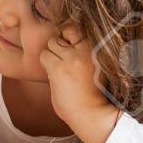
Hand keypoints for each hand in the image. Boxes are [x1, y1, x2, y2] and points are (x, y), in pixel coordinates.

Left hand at [39, 27, 119, 142]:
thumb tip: (70, 39)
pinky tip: (54, 75)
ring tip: (59, 70)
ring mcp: (72, 58)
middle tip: (63, 62)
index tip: (70, 48)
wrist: (93, 114)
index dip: (70, 36)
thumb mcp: (98, 66)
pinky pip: (44, 56)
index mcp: (98, 48)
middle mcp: (87, 49)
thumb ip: (86, 52)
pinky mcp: (59, 68)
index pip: (78, 28)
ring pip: (51, 43)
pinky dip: (46, 64)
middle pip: (64, 32)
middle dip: (60, 46)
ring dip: (52, 55)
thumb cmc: (96, 94)